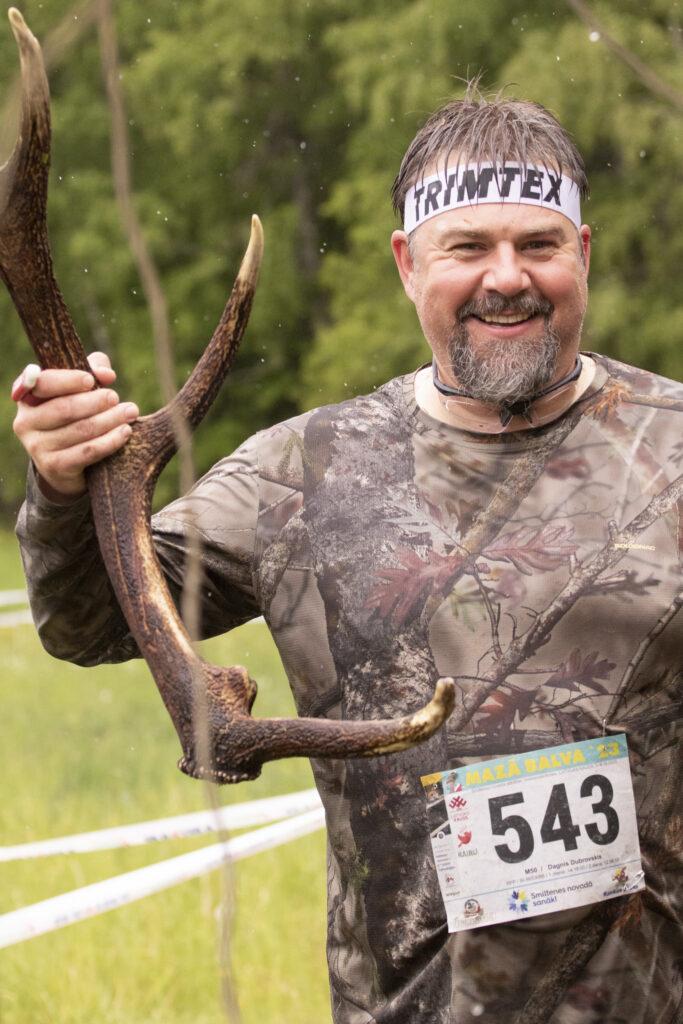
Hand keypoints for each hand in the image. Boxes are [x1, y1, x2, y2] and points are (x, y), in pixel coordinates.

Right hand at [12, 352, 138, 502]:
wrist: (63, 465)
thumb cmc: (72, 417)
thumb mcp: (79, 390)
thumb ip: (92, 372)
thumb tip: (107, 374)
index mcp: (27, 397)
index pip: (43, 383)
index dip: (68, 380)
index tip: (91, 380)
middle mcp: (25, 422)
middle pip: (64, 409)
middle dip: (95, 402)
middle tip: (115, 397)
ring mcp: (37, 447)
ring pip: (79, 430)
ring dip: (109, 419)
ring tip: (130, 412)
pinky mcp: (54, 466)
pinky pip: (87, 451)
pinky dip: (110, 441)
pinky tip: (125, 432)